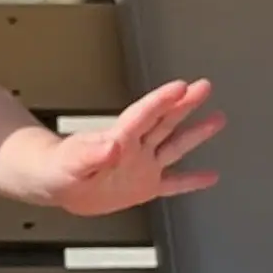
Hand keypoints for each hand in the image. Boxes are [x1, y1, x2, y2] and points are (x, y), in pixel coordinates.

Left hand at [37, 79, 224, 216]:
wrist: (55, 183)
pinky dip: (192, 180)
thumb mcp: (71, 163)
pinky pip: (173, 183)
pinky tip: (211, 176)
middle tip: (204, 86)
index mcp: (118, 139)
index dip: (161, 101)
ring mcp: (142, 165)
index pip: (143, 116)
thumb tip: (112, 146)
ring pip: (174, 146)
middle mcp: (135, 148)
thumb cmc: (58, 168)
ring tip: (217, 118)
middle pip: (164, 121)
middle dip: (185, 104)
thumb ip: (91, 155)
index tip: (181, 86)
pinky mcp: (144, 186)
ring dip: (195, 133)